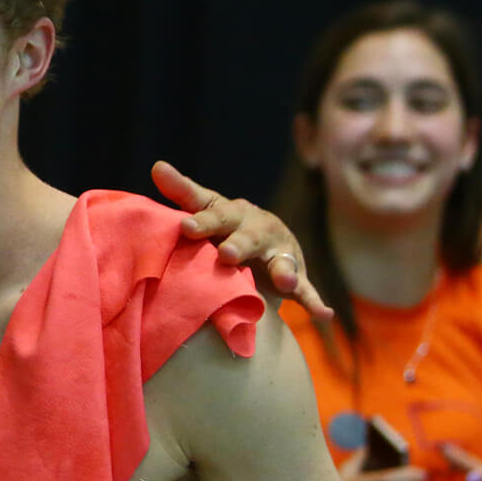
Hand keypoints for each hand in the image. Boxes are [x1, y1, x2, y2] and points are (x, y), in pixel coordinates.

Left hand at [150, 160, 331, 319]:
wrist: (264, 244)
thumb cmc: (227, 226)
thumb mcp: (208, 209)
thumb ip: (184, 192)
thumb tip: (157, 166)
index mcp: (236, 214)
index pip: (217, 216)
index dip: (204, 222)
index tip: (186, 227)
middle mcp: (260, 230)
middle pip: (250, 237)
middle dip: (240, 245)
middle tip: (227, 255)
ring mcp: (280, 254)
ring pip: (282, 262)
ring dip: (284, 271)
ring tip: (285, 282)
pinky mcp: (295, 278)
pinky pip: (306, 290)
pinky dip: (314, 302)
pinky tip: (324, 314)